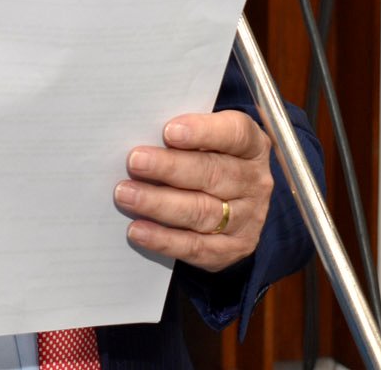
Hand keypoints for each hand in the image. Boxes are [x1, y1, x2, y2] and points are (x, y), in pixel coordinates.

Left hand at [114, 110, 272, 272]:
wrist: (233, 204)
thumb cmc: (208, 157)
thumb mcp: (207, 139)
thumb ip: (183, 134)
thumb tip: (141, 132)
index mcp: (252, 146)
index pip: (235, 134)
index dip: (203, 132)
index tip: (169, 131)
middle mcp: (255, 182)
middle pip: (213, 174)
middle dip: (170, 167)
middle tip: (134, 162)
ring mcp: (247, 219)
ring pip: (202, 212)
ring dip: (159, 203)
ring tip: (126, 195)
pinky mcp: (232, 249)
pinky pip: (195, 247)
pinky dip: (163, 239)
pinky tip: (137, 230)